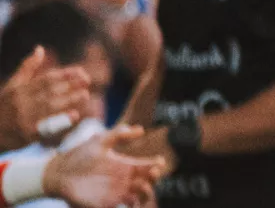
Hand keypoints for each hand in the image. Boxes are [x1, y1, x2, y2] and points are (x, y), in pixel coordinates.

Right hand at [0, 46, 91, 149]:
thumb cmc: (4, 107)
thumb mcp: (12, 86)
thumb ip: (27, 68)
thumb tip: (40, 48)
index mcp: (19, 89)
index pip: (45, 79)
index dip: (64, 74)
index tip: (81, 71)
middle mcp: (21, 102)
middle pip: (50, 91)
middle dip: (70, 85)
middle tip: (88, 81)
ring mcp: (23, 118)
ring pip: (50, 107)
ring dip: (69, 100)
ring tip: (85, 95)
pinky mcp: (26, 134)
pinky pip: (47, 126)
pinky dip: (61, 120)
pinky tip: (75, 115)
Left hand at [44, 126, 165, 207]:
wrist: (59, 173)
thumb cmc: (79, 155)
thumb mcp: (100, 141)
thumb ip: (120, 133)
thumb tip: (141, 129)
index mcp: (125, 166)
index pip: (146, 166)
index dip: (155, 164)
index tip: (159, 161)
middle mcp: (124, 180)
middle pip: (147, 181)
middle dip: (154, 177)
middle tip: (153, 172)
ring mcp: (116, 193)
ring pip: (139, 196)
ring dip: (146, 193)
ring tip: (142, 186)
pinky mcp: (107, 204)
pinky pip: (125, 207)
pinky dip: (133, 206)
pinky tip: (133, 202)